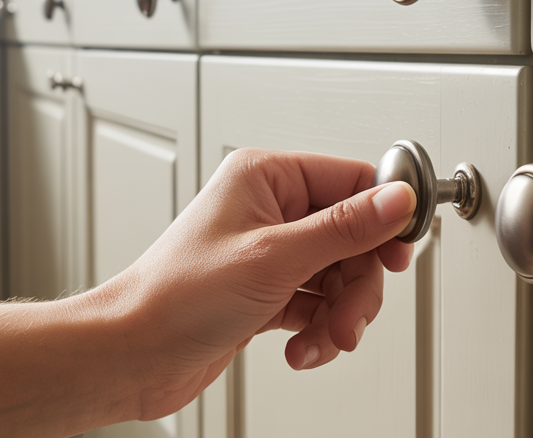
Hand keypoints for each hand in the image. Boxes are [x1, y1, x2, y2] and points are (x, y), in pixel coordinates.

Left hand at [86, 148, 416, 421]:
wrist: (131, 355)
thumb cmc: (175, 297)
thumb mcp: (274, 257)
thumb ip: (344, 229)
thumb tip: (396, 199)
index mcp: (267, 177)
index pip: (352, 180)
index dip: (384, 217)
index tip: (402, 250)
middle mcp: (270, 209)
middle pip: (353, 237)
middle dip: (358, 285)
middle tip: (352, 318)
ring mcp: (269, 252)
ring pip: (340, 277)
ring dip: (339, 315)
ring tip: (323, 340)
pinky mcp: (267, 291)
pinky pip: (318, 305)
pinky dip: (318, 331)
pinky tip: (300, 349)